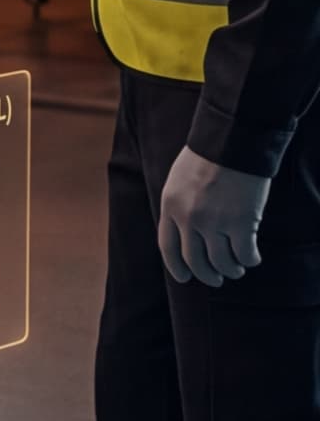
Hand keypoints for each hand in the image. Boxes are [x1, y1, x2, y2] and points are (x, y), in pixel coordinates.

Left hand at [157, 146, 268, 286]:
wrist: (230, 142)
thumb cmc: (206, 157)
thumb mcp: (178, 181)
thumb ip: (179, 206)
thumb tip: (186, 234)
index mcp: (170, 206)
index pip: (168, 247)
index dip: (176, 267)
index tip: (184, 278)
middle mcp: (189, 218)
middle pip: (195, 261)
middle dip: (207, 275)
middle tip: (217, 279)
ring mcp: (215, 222)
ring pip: (222, 263)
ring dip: (231, 270)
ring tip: (237, 268)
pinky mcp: (242, 223)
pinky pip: (245, 255)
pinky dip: (250, 260)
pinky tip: (253, 257)